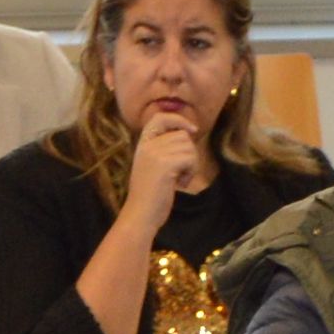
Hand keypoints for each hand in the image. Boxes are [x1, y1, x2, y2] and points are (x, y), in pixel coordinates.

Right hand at [121, 98, 209, 219]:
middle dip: (188, 154)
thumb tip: (188, 133)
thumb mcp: (152, 166)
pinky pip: (190, 159)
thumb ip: (164, 149)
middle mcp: (147, 146)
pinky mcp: (165, 165)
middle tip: (180, 173)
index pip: (160, 118)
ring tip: (178, 180)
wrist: (140, 215)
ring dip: (191, 165)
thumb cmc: (150, 196)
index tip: (192, 130)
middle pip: (182, 136)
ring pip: (189, 147)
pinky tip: (180, 184)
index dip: (178, 119)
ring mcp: (155, 154)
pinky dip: (191, 172)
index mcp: (142, 144)